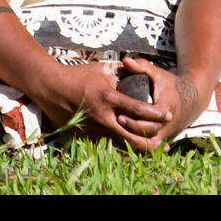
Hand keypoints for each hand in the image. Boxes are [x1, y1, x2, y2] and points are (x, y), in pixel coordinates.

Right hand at [39, 61, 174, 151]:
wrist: (52, 88)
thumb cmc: (78, 75)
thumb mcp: (101, 69)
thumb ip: (119, 72)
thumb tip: (134, 68)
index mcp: (109, 97)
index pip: (137, 108)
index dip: (155, 113)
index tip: (168, 115)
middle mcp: (104, 116)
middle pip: (132, 135)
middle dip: (150, 142)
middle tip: (165, 145)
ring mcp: (95, 128)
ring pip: (120, 144)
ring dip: (136, 148)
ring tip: (152, 151)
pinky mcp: (87, 135)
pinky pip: (106, 144)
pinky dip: (119, 147)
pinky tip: (130, 151)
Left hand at [113, 56, 202, 151]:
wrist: (191, 98)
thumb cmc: (170, 84)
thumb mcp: (158, 73)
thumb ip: (142, 67)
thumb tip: (125, 60)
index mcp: (166, 110)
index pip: (149, 120)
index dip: (134, 121)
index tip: (120, 115)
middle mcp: (168, 124)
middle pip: (148, 133)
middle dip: (132, 130)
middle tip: (117, 122)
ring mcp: (167, 133)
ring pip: (149, 143)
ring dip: (134, 139)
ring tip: (118, 132)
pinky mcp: (165, 138)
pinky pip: (151, 144)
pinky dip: (139, 143)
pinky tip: (124, 139)